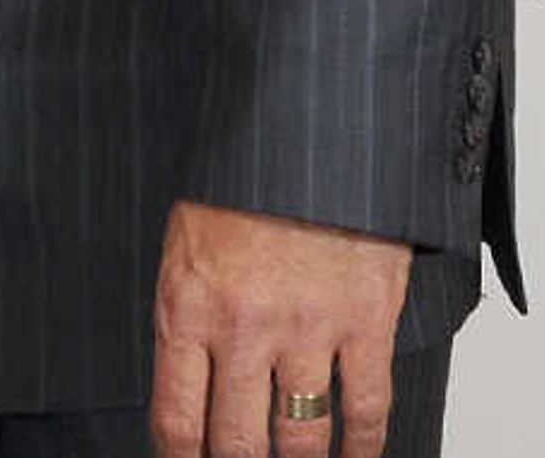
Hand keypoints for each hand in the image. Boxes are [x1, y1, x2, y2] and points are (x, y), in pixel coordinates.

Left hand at [147, 199, 411, 457]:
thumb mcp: (187, 240)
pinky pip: (366, 407)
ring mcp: (307, 326)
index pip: (177, 421)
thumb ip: (190, 313)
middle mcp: (242, 326)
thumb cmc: (240, 175)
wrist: (304, 119)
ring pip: (302, 439)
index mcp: (186, 305)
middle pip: (238, 444)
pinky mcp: (365, 319)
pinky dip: (362, 447)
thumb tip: (194, 386)